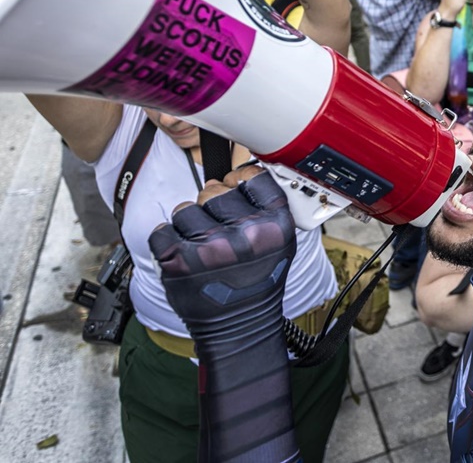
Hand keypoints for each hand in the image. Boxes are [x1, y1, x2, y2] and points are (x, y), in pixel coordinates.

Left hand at [148, 168, 295, 348]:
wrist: (240, 327)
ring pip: (185, 209)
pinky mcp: (178, 262)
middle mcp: (244, 234)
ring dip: (188, 224)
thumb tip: (240, 176)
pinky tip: (183, 254)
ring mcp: (210, 248)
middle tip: (217, 227)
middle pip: (214, 191)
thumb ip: (267, 208)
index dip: (240, 179)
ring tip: (201, 244)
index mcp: (274, 226)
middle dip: (212, 205)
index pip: (252, 178)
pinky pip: (161, 231)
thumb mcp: (280, 243)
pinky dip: (167, 241)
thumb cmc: (258, 283)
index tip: (235, 186)